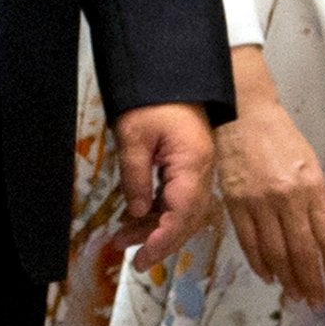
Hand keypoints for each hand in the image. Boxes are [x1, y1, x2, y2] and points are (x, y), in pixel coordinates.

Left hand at [110, 102, 215, 269]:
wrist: (167, 68)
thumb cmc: (151, 98)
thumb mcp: (133, 136)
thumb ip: (135, 177)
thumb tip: (137, 211)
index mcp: (193, 164)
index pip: (182, 214)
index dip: (163, 240)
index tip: (141, 257)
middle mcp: (201, 169)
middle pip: (186, 217)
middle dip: (159, 240)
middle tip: (131, 257)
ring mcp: (197, 166)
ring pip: (181, 208)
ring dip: (155, 226)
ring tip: (122, 239)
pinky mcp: (188, 161)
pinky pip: (177, 194)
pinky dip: (158, 210)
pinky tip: (135, 216)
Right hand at [217, 47, 324, 302]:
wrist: (243, 113)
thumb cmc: (280, 136)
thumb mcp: (309, 162)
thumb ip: (315, 199)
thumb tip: (321, 237)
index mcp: (310, 184)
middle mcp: (286, 196)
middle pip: (302, 251)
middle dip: (312, 281)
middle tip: (317, 299)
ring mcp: (258, 201)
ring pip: (276, 253)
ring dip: (288, 279)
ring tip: (296, 294)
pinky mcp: (235, 203)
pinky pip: (249, 243)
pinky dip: (260, 264)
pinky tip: (269, 276)